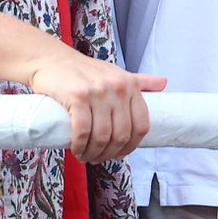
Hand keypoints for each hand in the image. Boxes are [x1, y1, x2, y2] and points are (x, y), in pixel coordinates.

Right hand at [25, 48, 166, 163]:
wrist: (52, 59)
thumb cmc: (84, 71)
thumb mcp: (115, 73)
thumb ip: (140, 82)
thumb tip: (165, 84)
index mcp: (130, 85)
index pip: (142, 125)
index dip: (132, 146)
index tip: (119, 154)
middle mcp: (118, 88)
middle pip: (122, 135)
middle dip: (110, 154)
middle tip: (97, 158)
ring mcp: (98, 92)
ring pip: (103, 136)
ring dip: (93, 153)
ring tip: (85, 156)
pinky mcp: (78, 97)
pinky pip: (83, 131)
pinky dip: (80, 146)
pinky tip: (76, 149)